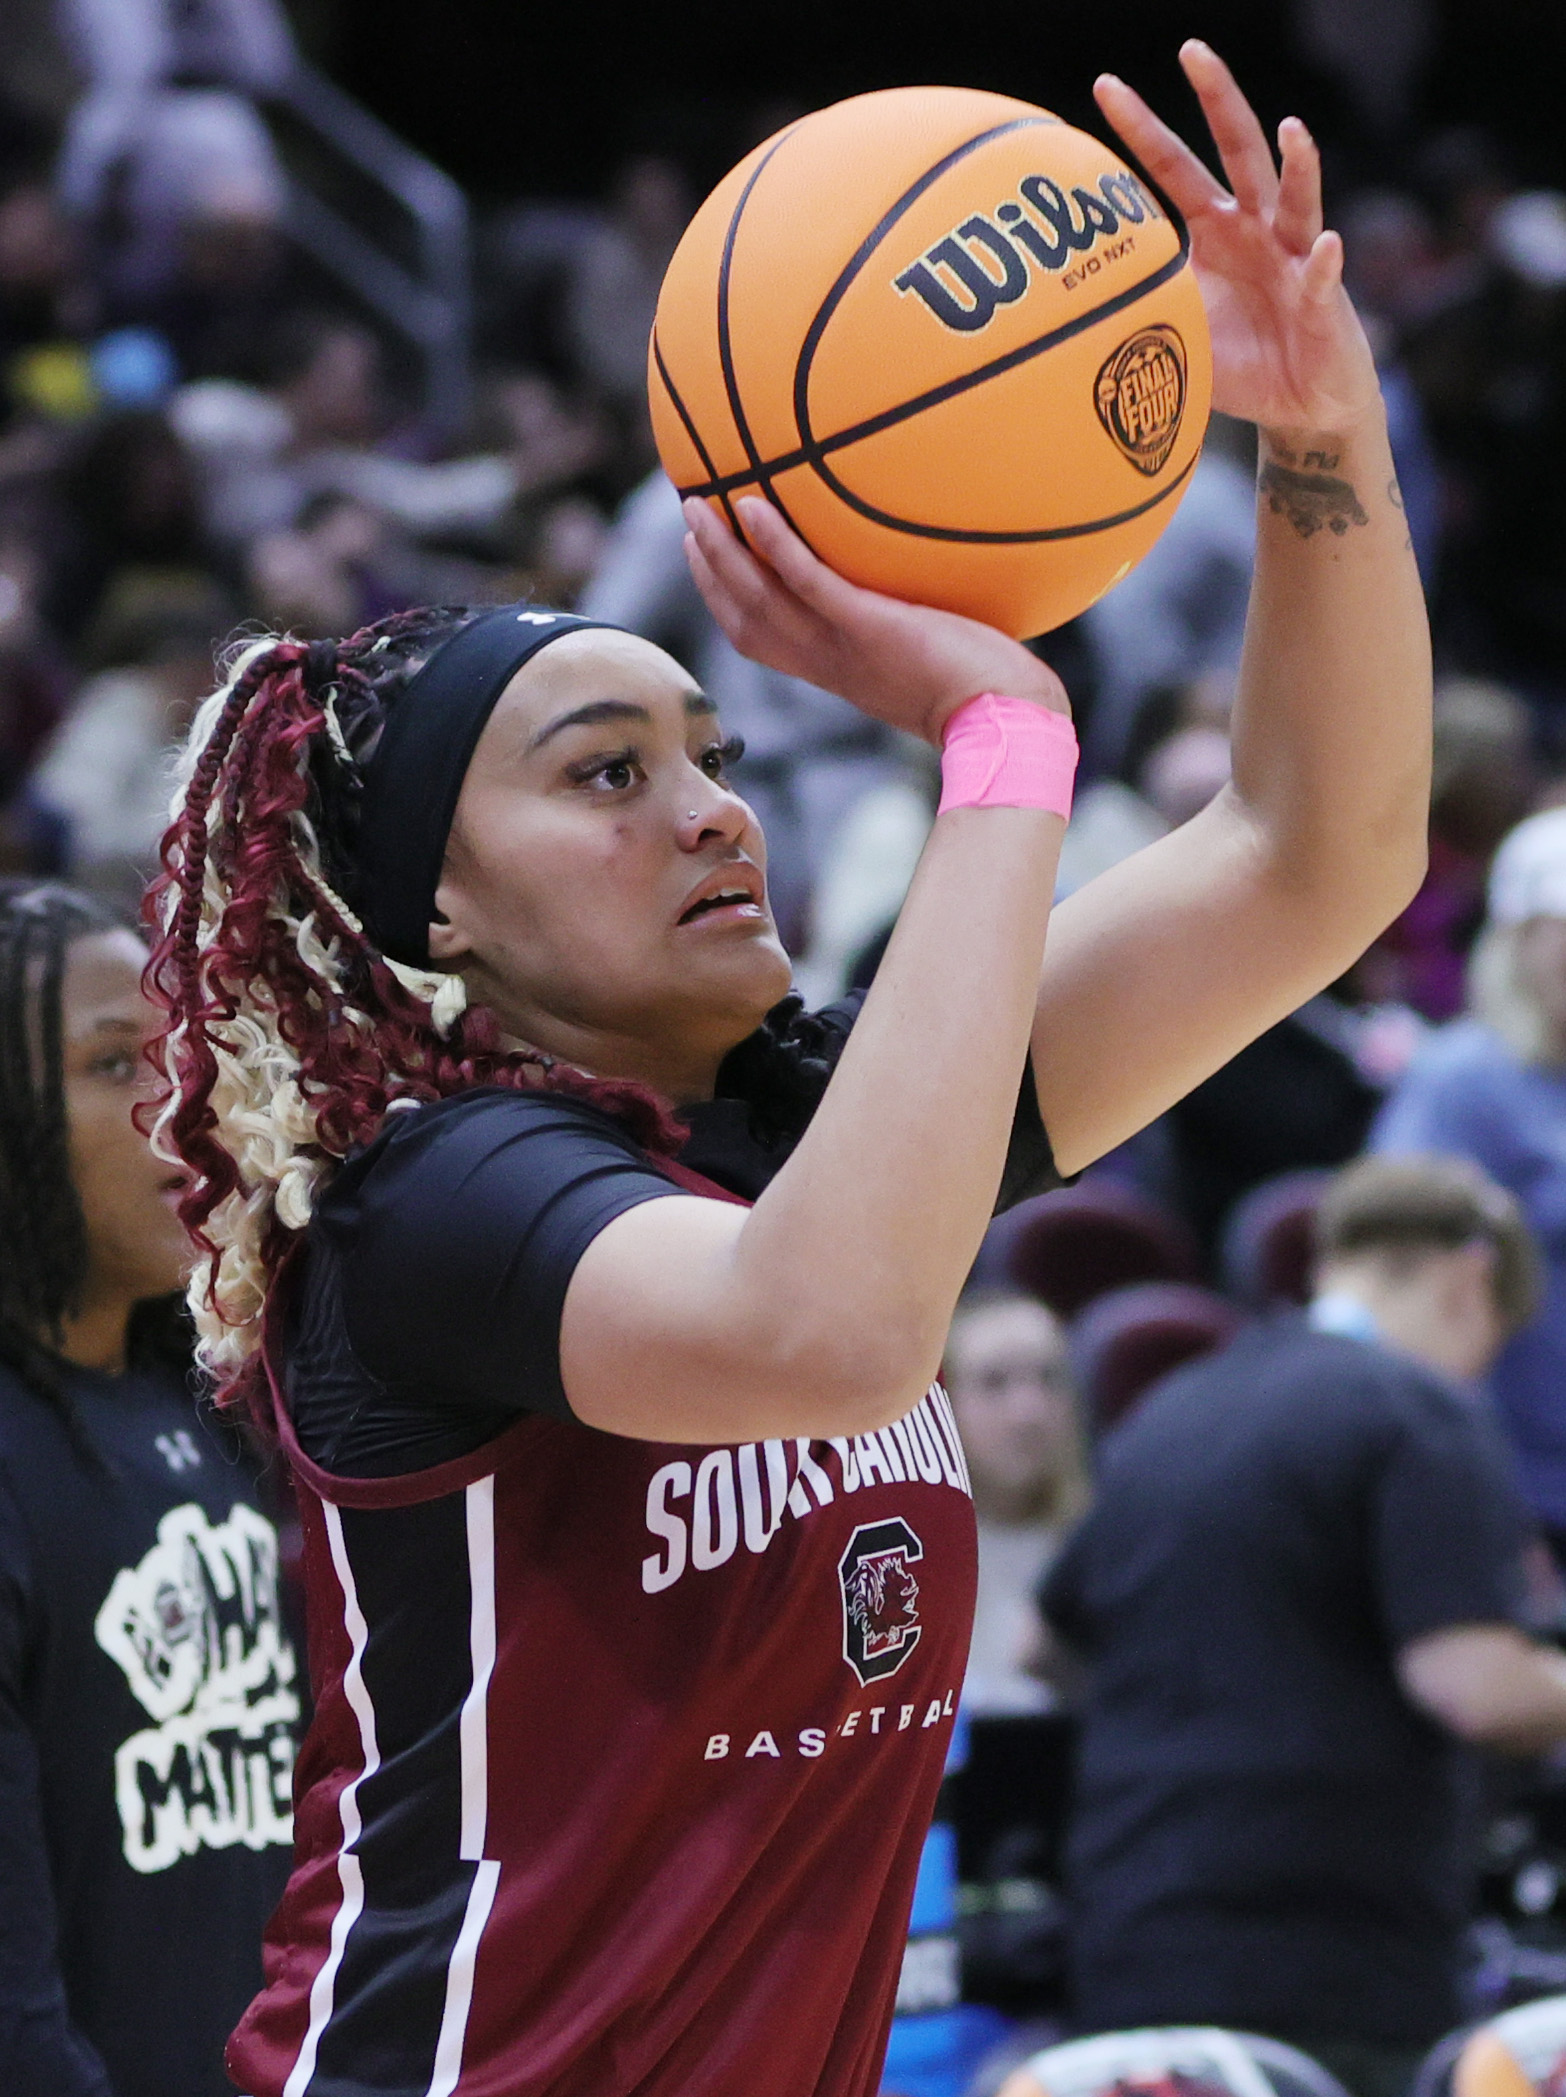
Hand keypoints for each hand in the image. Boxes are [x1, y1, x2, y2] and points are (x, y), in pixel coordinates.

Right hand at [682, 494, 1064, 744]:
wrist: (1004, 718)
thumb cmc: (986, 691)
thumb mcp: (930, 658)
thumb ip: (911, 627)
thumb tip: (924, 588)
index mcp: (833, 670)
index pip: (760, 640)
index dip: (726, 599)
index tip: (709, 556)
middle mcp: (826, 662)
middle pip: (744, 619)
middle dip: (709, 571)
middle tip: (689, 519)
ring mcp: (843, 645)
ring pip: (759, 600)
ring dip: (721, 552)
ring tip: (697, 504)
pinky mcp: (868, 626)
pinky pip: (808, 583)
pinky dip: (774, 545)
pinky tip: (752, 505)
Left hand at [1096, 42, 1381, 438]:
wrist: (1301, 404)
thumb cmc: (1240, 364)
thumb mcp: (1176, 337)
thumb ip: (1135, 316)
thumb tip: (1061, 322)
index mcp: (1215, 229)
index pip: (1173, 167)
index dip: (1142, 128)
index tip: (1105, 84)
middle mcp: (1257, 227)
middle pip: (1237, 151)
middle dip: (1218, 99)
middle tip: (1193, 50)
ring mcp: (1295, 257)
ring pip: (1297, 197)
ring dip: (1297, 163)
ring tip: (1289, 128)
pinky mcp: (1324, 300)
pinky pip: (1324, 276)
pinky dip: (1324, 263)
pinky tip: (1325, 246)